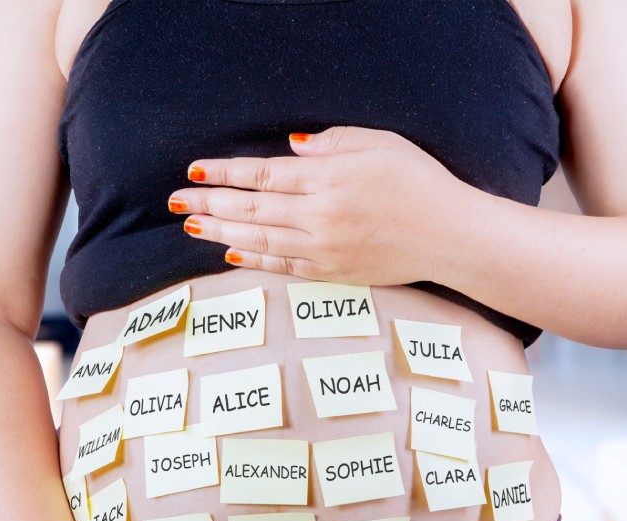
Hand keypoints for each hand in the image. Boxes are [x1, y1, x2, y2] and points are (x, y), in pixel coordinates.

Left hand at [169, 126, 475, 285]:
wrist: (450, 235)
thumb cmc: (419, 182)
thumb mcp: (378, 144)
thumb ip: (331, 144)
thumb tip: (291, 150)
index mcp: (326, 180)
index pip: (260, 174)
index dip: (223, 174)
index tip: (194, 171)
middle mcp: (318, 217)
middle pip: (250, 209)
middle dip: (209, 204)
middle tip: (176, 202)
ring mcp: (324, 249)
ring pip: (259, 241)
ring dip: (221, 232)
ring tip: (193, 227)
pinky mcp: (333, 272)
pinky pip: (284, 267)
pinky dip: (255, 260)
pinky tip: (232, 253)